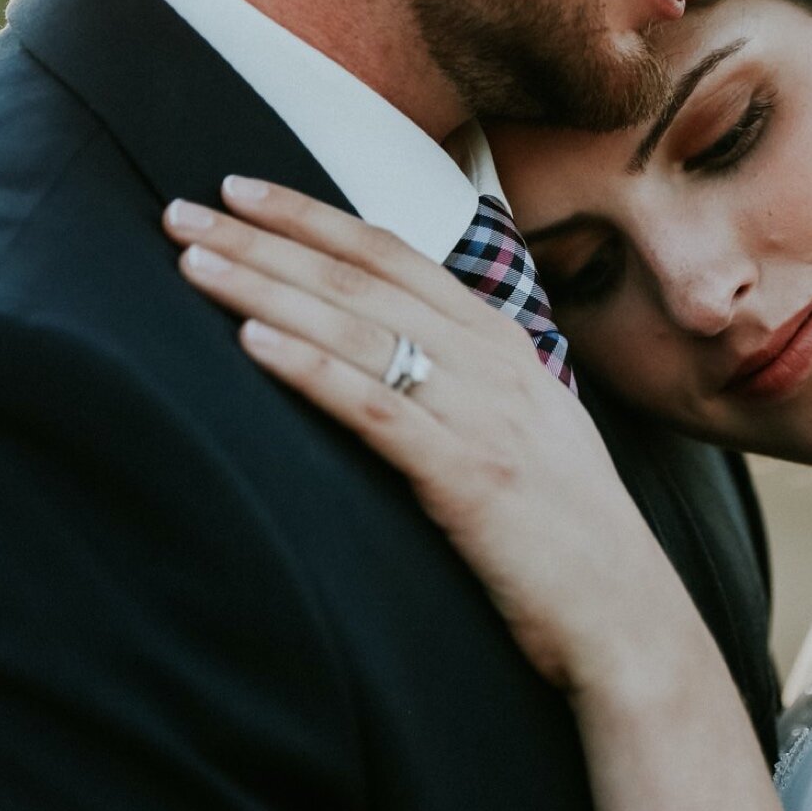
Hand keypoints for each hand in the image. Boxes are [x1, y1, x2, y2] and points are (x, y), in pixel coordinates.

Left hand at [163, 178, 691, 695]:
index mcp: (507, 343)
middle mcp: (496, 363)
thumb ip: (467, 382)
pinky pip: (375, 407)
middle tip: (182, 209)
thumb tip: (397, 353)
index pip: (394, 255)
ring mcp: (485, 415)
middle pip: (361, 280)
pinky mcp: (469, 477)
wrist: (628, 619)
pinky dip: (310, 368)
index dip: (312, 217)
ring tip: (194, 260)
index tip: (240, 191)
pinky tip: (251, 341)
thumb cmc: (567, 536)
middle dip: (265, 238)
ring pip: (357, 330)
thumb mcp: (525, 431)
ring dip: (267, 288)